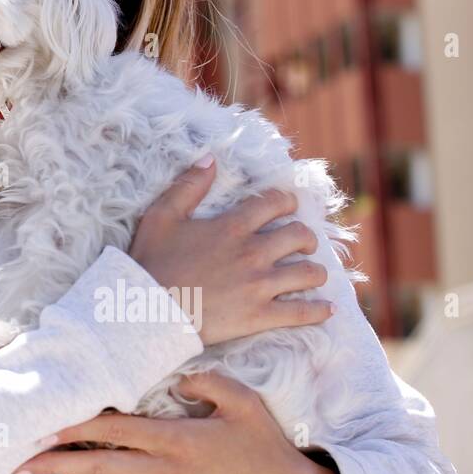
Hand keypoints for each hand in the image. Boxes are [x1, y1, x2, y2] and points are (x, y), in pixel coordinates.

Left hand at [14, 372, 340, 473]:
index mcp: (176, 440)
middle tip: (21, 460)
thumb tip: (177, 378)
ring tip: (38, 472)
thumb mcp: (243, 402)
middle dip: (57, 461)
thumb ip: (207, 382)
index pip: (113, 429)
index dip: (76, 424)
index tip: (45, 421)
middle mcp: (165, 470)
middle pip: (98, 467)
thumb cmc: (264, 445)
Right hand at [128, 155, 332, 345]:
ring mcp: (259, 286)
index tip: (288, 206)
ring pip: (308, 273)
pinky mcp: (260, 315)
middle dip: (306, 237)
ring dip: (315, 271)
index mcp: (232, 226)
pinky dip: (319, 310)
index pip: (275, 203)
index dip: (287, 201)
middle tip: (302, 243)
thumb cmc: (152, 261)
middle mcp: (253, 252)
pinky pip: (302, 312)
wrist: (147, 309)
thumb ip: (188, 185)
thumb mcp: (162, 215)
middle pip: (301, 236)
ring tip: (312, 273)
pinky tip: (326, 308)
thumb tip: (211, 158)